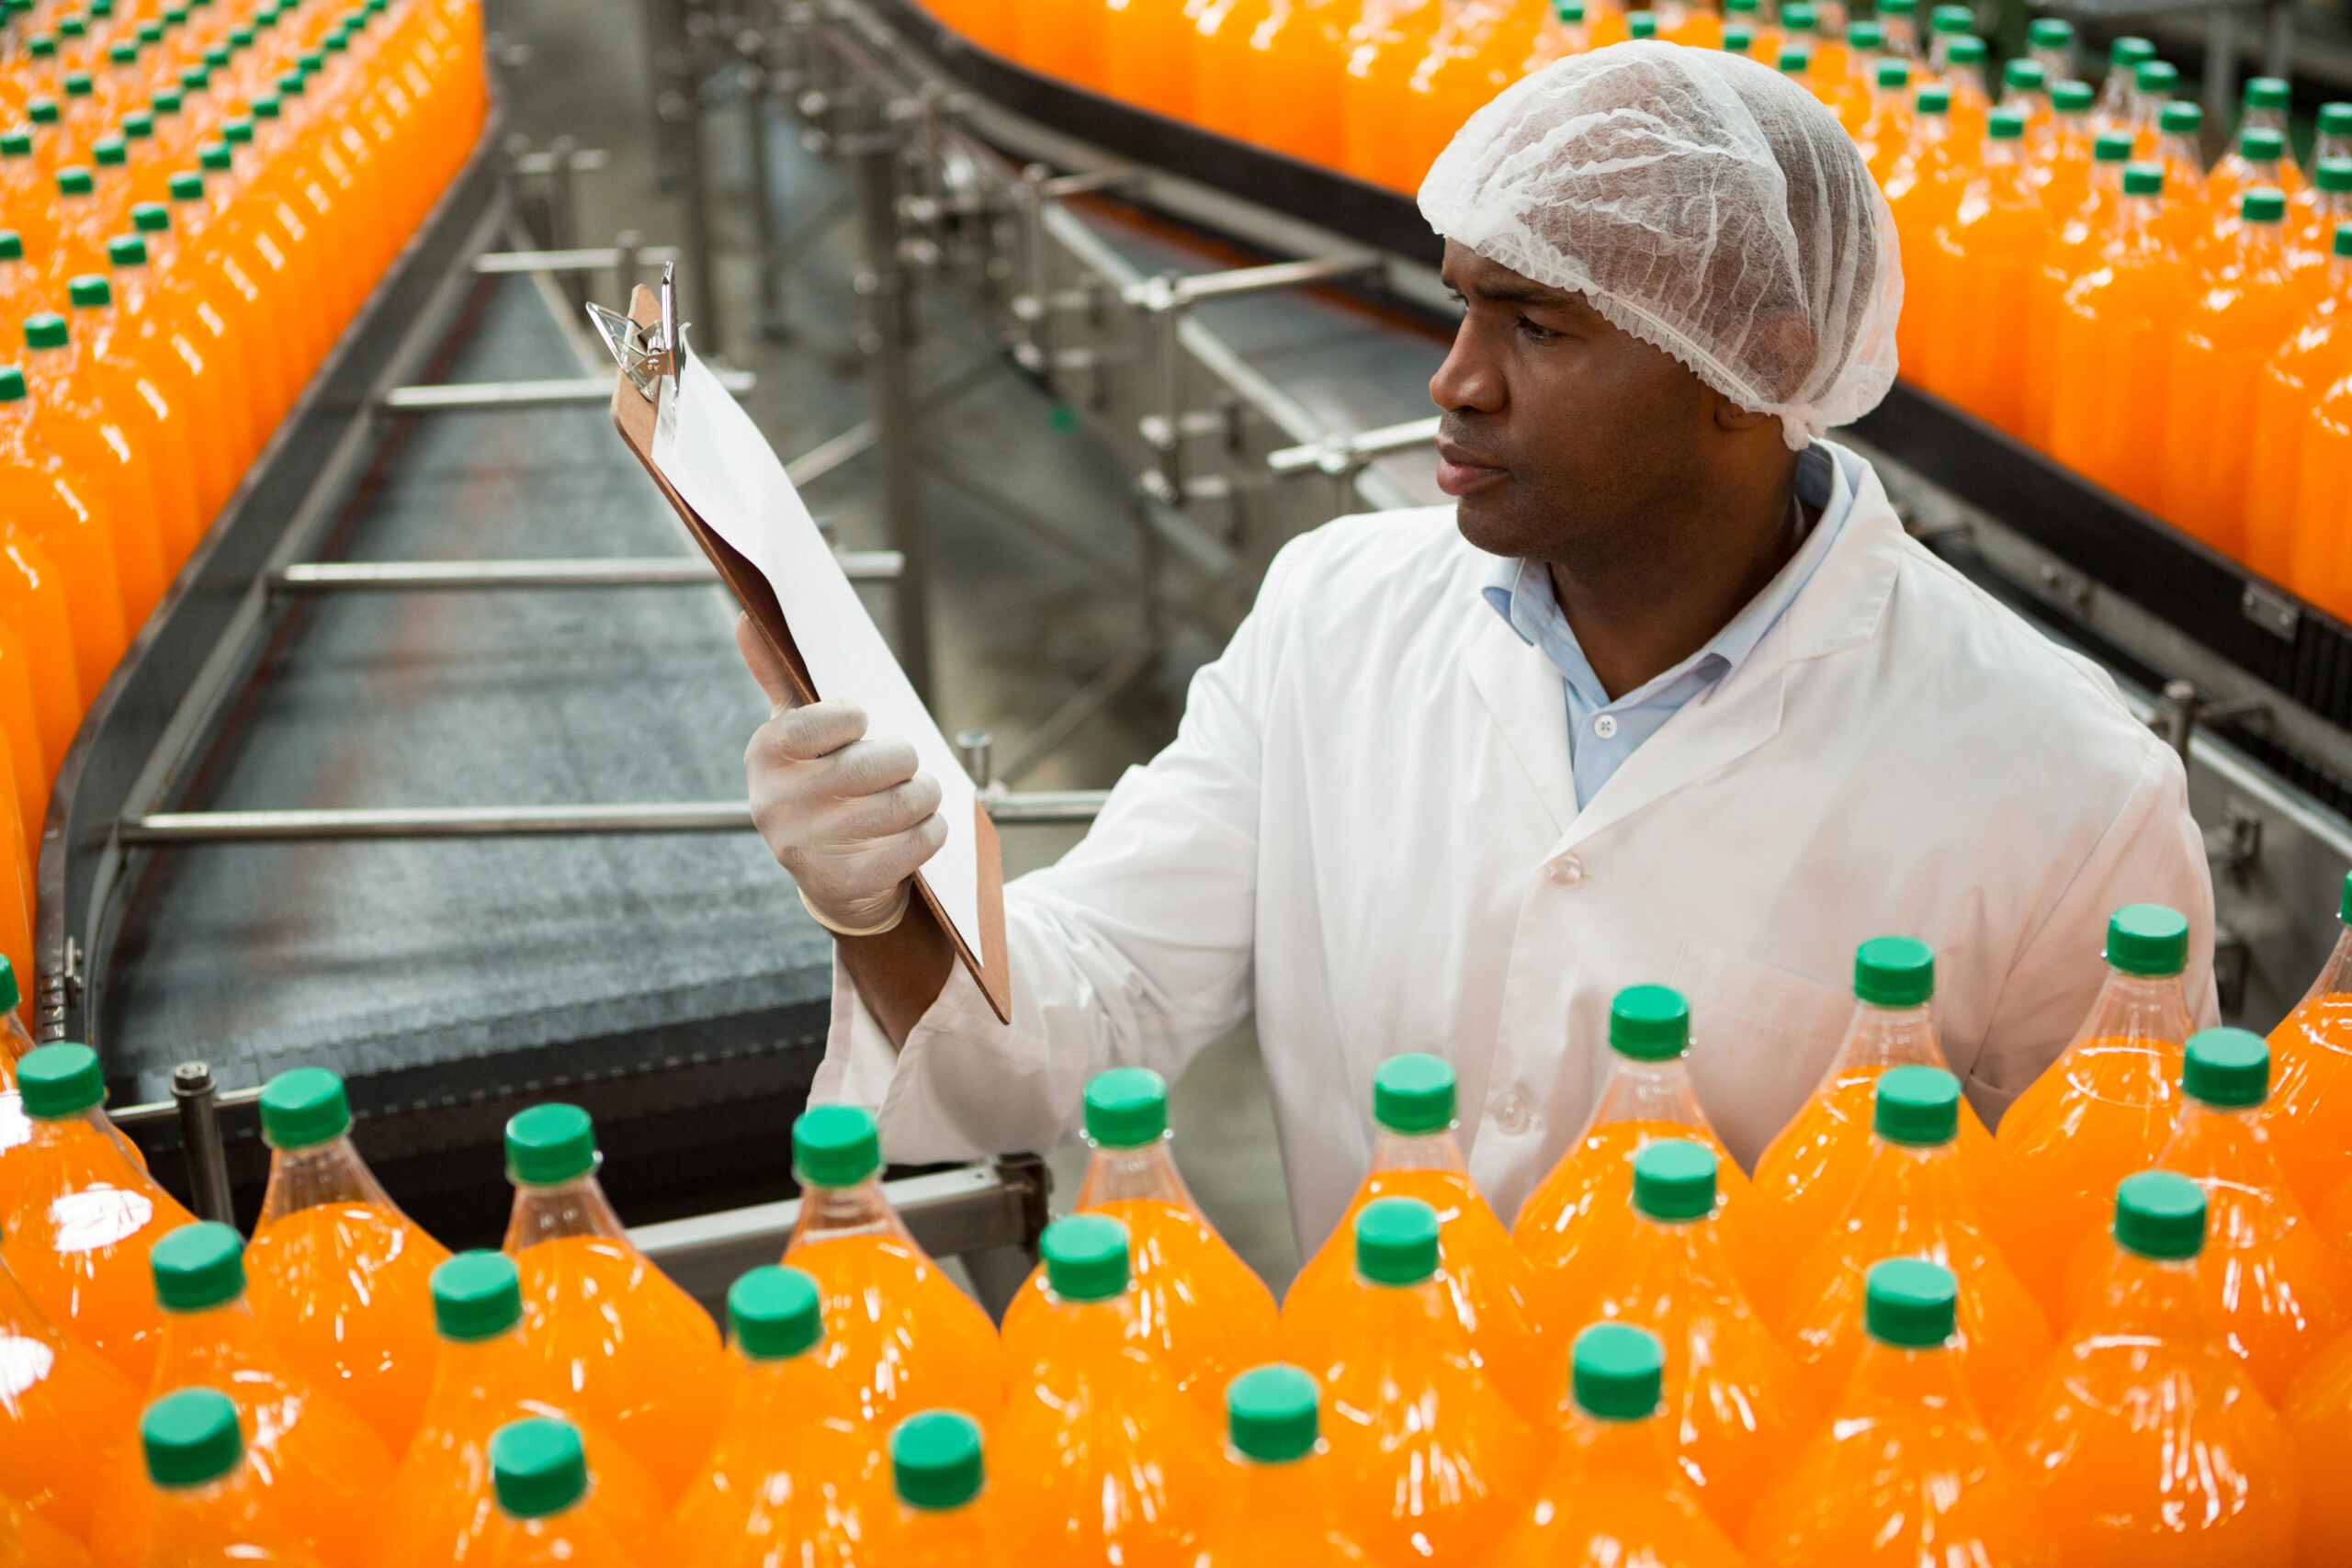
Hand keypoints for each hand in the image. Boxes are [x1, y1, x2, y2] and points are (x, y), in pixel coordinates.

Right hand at [738, 614, 946, 931]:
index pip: (841, 716)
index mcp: (767, 754)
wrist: (831, 879)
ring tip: (910, 798)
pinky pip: (922, 839)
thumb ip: (778, 677)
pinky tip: (914, 830)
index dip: (860, 720)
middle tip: (897, 768)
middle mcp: (779, 802)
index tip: (855, 731)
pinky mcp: (848, 881)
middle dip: (905, 760)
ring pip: (909, 800)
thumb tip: (746, 618)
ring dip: (925, 795)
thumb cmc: (818, 787)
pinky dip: (932, 830)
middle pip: (884, 761)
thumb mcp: (795, 736)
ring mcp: (812, 846)